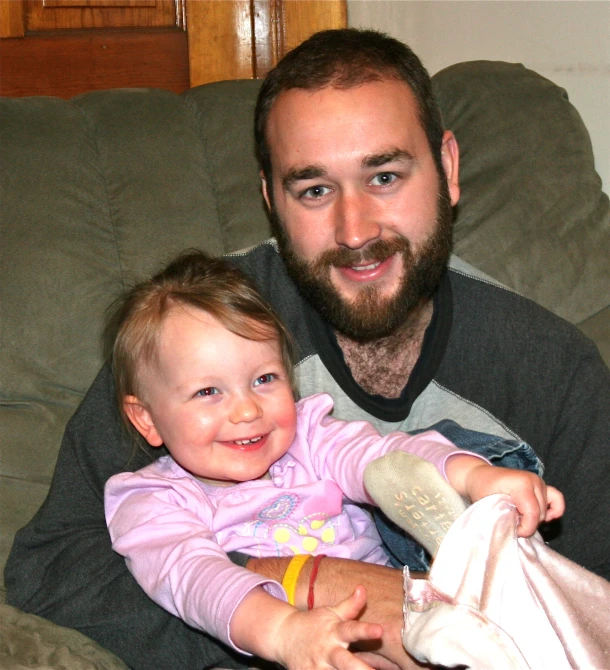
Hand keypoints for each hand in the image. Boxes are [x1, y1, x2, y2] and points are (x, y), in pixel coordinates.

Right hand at [274, 586, 381, 669]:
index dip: (365, 630)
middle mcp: (327, 651)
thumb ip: (350, 605)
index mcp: (334, 632)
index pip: (352, 629)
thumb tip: (362, 588)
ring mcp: (317, 667)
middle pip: (345, 662)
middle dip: (360, 668)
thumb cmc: (314, 624)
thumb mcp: (330, 613)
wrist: (282, 635)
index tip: (380, 630)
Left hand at [448, 457, 564, 536]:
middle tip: (512, 524)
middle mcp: (534, 481)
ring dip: (535, 519)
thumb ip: (505, 518)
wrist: (480, 476)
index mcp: (521, 483)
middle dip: (527, 524)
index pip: (533, 513)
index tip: (515, 532)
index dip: (526, 528)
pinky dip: (555, 510)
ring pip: (547, 511)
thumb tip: (517, 532)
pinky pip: (557, 499)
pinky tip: (545, 519)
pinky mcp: (542, 485)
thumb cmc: (482, 489)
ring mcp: (539, 482)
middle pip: (540, 513)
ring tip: (519, 519)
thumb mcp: (489, 504)